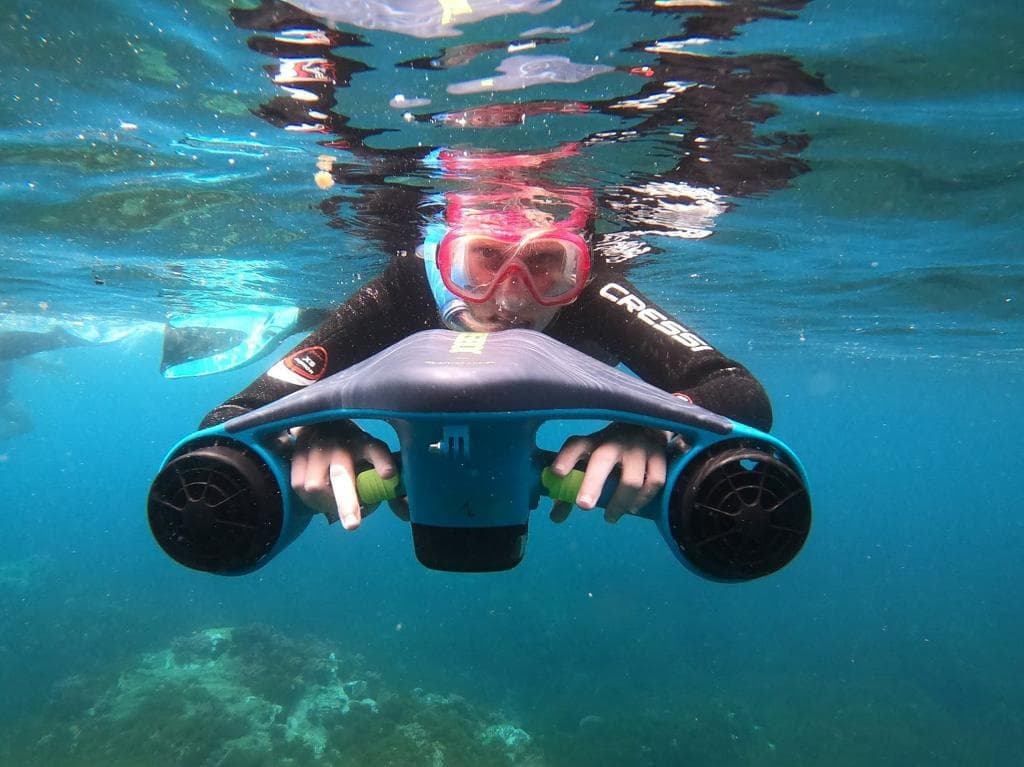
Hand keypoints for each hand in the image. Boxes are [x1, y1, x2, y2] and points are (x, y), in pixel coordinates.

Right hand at [289, 422, 407, 530]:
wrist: (319, 421)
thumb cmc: (352, 443)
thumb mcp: (371, 449)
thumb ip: (382, 468)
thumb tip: (390, 488)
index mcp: (362, 443)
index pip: (375, 451)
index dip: (382, 462)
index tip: (389, 475)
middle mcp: (338, 446)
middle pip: (341, 476)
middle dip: (347, 503)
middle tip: (353, 525)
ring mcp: (315, 450)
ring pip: (315, 487)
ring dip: (326, 504)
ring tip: (334, 506)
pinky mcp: (296, 456)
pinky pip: (299, 486)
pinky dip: (310, 499)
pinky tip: (320, 499)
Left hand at [548, 423, 667, 523]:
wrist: (646, 428)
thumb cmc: (609, 451)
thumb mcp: (589, 462)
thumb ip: (571, 489)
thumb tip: (555, 518)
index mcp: (593, 442)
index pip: (576, 446)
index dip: (565, 458)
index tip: (557, 473)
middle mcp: (614, 442)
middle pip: (602, 460)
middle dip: (592, 484)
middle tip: (584, 506)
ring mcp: (638, 448)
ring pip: (631, 479)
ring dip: (619, 503)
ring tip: (610, 517)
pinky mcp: (659, 456)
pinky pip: (654, 482)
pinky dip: (643, 499)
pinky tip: (633, 507)